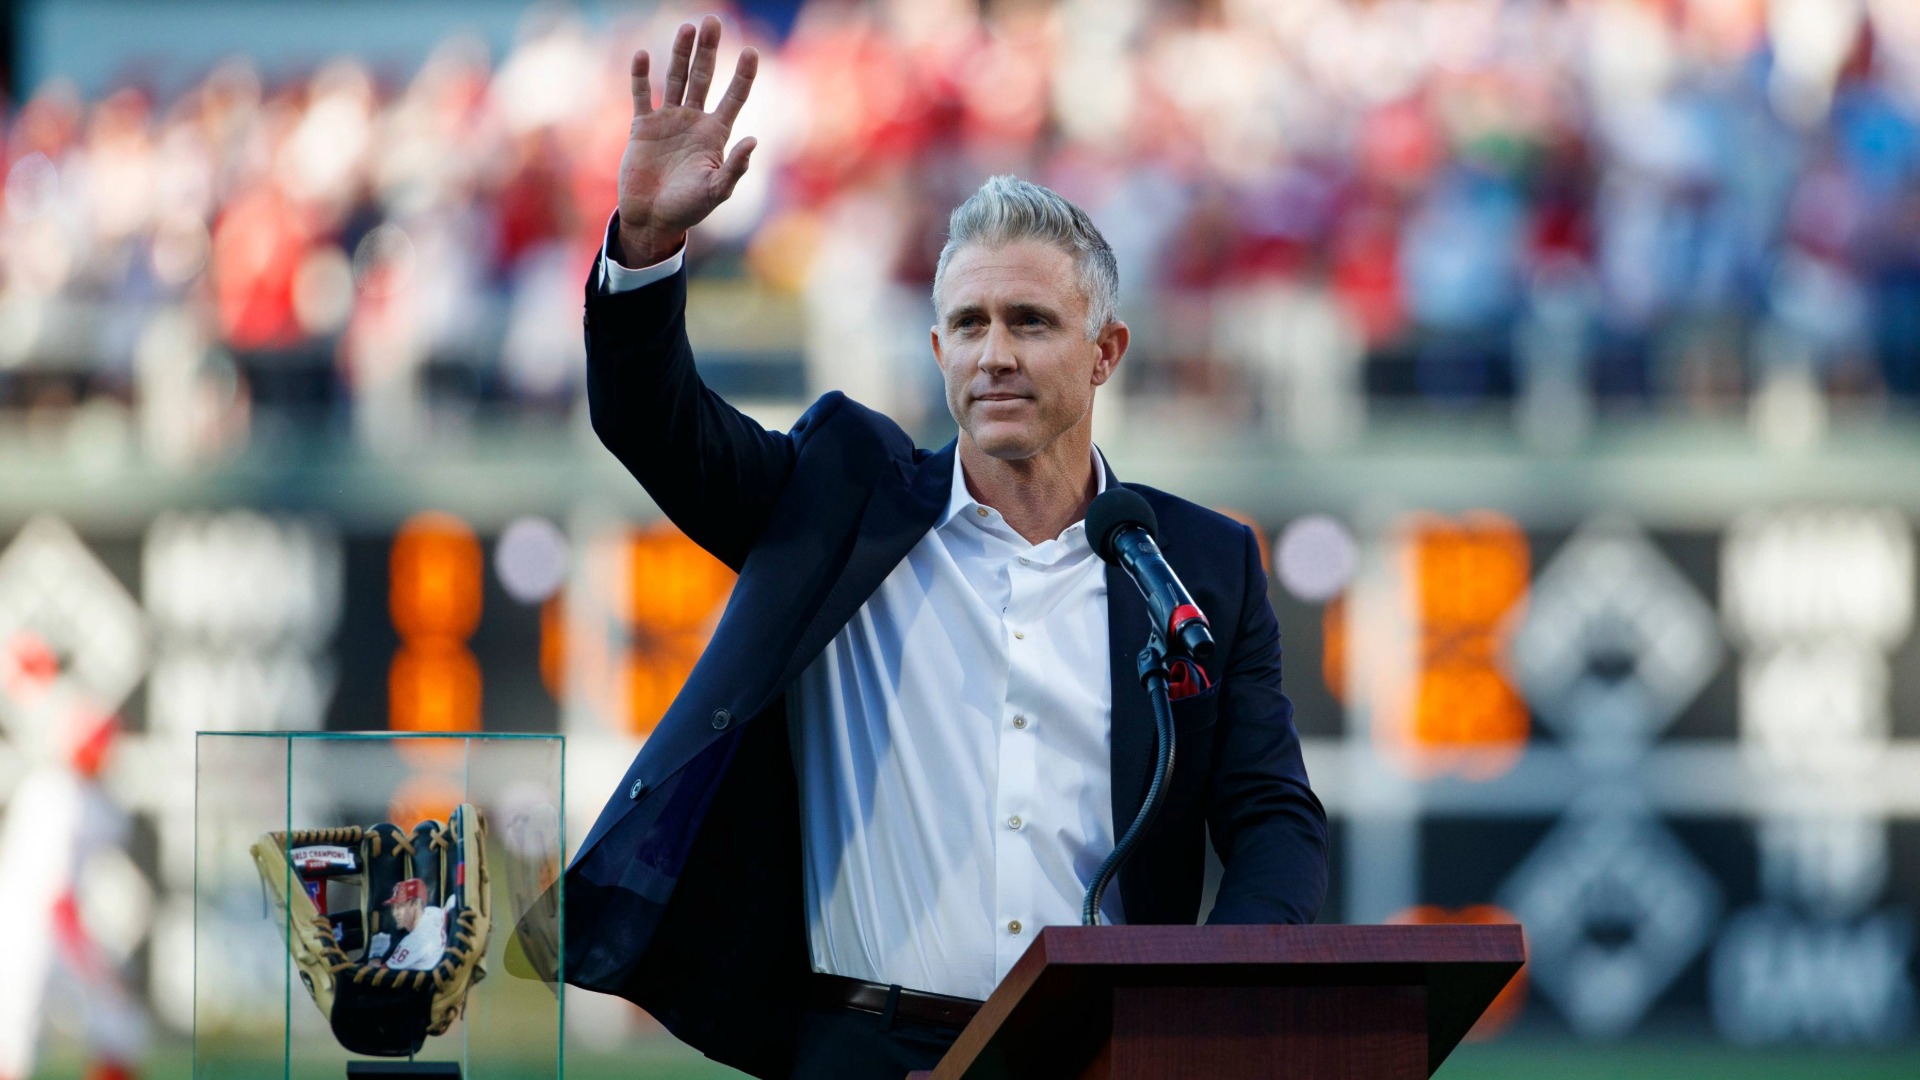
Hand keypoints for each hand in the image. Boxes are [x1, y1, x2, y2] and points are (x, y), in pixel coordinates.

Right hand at [616, 15, 758, 265]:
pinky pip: (642, 95)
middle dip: (709, 50)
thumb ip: (734, 167)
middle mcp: (694, 121)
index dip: (743, 75)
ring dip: (680, 54)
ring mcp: (668, 120)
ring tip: (687, 28)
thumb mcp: (716, 191)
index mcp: (716, 133)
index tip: (752, 51)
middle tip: (713, 20)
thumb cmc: (689, 209)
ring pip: (675, 79)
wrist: (652, 218)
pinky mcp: (643, 126)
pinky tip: (643, 55)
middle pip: (703, 77)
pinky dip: (641, 76)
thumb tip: (753, 140)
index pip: (734, 97)